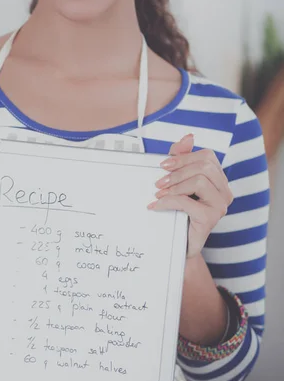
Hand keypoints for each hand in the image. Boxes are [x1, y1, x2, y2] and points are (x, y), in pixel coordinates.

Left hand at [147, 134, 233, 257]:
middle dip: (178, 171)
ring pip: (200, 181)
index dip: (184, 157)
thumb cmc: (176, 210)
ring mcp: (220, 206)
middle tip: (159, 182)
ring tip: (158, 194)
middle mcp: (224, 191)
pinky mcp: (210, 219)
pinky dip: (168, 201)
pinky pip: (188, 202)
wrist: (176, 243)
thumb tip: (188, 136)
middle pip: (205, 166)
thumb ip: (181, 158)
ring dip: (174, 185)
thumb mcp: (176, 180)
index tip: (163, 165)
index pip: (207, 156)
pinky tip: (156, 206)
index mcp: (218, 179)